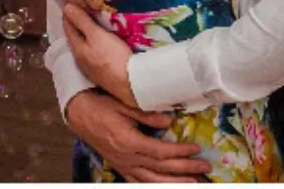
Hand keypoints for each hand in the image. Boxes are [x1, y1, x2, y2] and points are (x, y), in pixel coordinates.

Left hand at [64, 3, 140, 109]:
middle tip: (82, 12)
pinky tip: (104, 45)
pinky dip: (97, 47)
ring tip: (94, 26)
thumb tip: (66, 8)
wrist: (132, 84)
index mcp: (77, 49)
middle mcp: (81, 60)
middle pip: (76, 39)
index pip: (68, 28)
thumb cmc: (113, 56)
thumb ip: (82, 22)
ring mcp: (92, 69)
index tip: (70, 4)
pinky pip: (96, 56)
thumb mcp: (97, 35)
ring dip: (87, 37)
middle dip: (78, 26)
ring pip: (86, 48)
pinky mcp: (104, 75)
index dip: (69, 15)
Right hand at [64, 89, 206, 181]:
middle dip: (185, 169)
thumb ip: (146, 114)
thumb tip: (169, 120)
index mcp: (129, 141)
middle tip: (204, 167)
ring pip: (152, 181)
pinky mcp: (119, 167)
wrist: (79, 114)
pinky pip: (138, 182)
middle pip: (161, 168)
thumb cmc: (100, 106)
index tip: (196, 148)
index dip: (181, 152)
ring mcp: (123, 164)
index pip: (161, 152)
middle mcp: (127, 157)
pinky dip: (153, 186)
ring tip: (193, 183)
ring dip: (174, 183)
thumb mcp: (122, 104)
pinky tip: (166, 187)